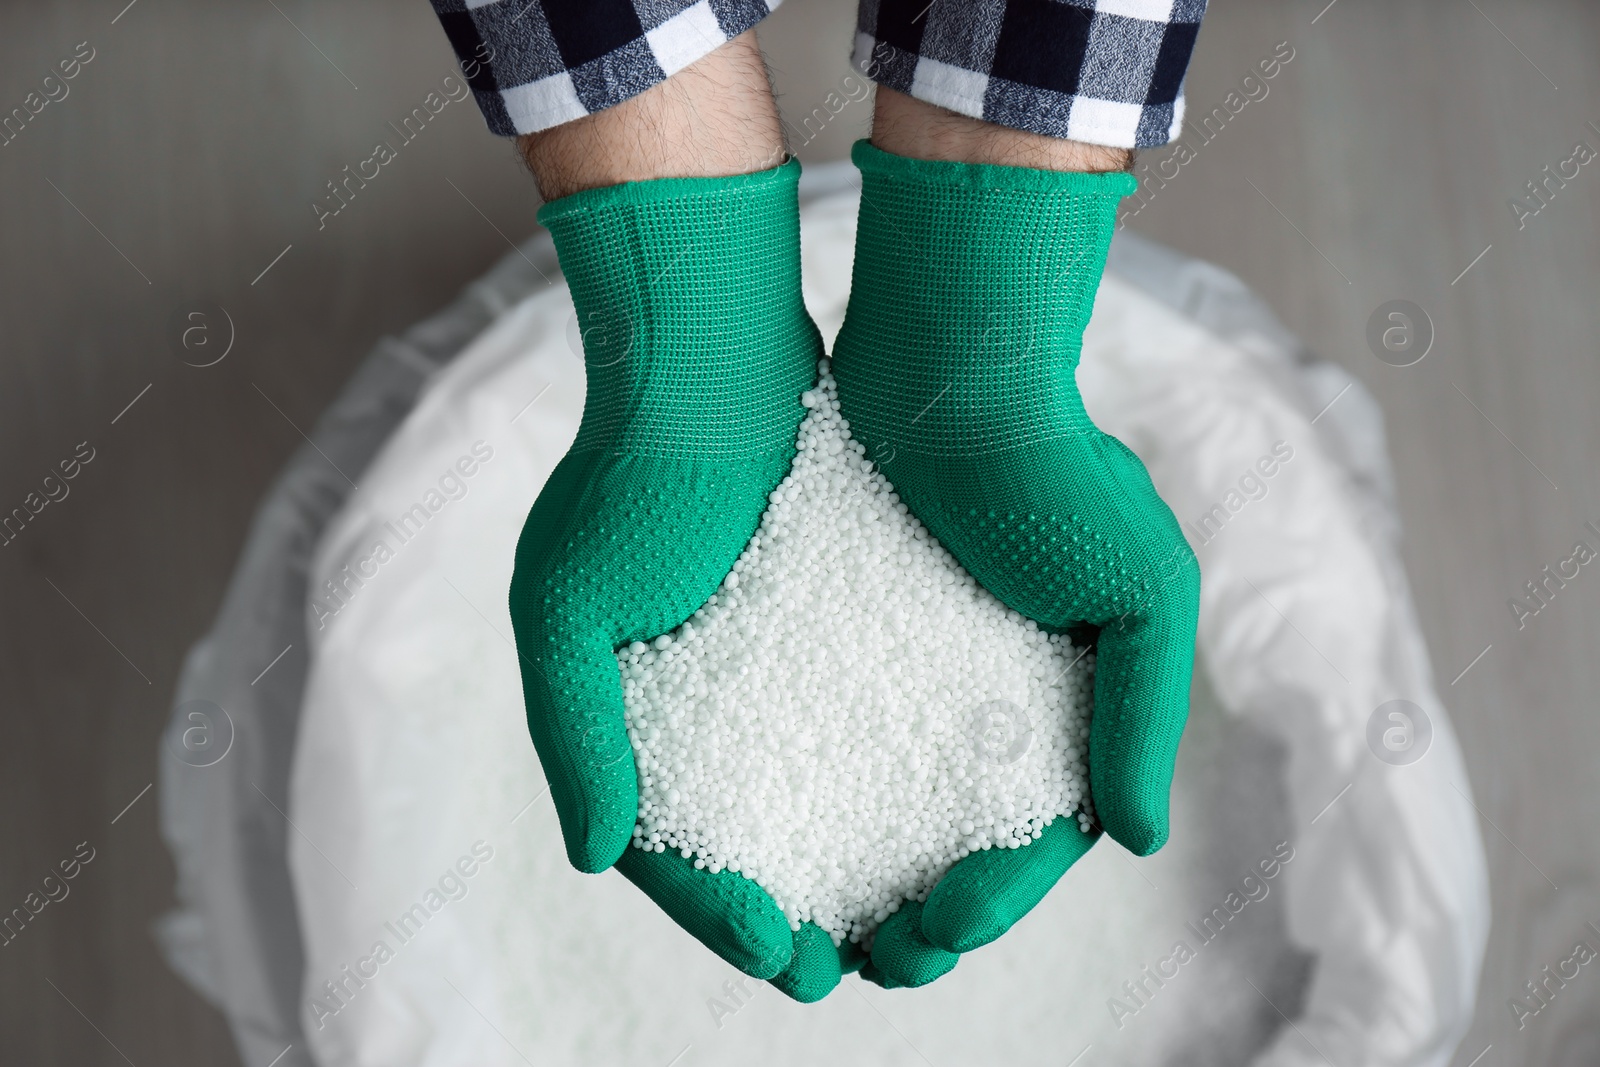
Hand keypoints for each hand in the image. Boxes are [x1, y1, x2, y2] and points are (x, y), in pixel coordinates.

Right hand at [508, 159, 847, 999]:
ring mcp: (761, 678)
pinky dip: (888, 792)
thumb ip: (574, 731)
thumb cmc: (627, 477)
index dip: (721, 917)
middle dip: (801, 921)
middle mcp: (697, 713)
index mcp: (628, 723)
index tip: (789, 957)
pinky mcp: (824, 638)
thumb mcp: (564, 604)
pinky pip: (859, 737)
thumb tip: (597, 857)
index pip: (671, 853)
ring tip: (911, 928)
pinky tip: (935, 827)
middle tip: (862, 968)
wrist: (709, 365)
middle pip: (748, 848)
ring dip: (854, 873)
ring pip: (810, 807)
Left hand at [833, 134, 1199, 985]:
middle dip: (919, 916)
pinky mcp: (854, 636)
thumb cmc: (1055, 469)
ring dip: (860, 878)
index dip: (992, 901)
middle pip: (958, 843)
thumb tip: (1135, 839)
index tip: (933, 935)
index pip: (1035, 840)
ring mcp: (922, 672)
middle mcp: (996, 702)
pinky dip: (814, 801)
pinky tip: (777, 841)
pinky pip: (833, 742)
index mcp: (1071, 706)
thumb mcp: (1142, 586)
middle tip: (862, 962)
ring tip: (814, 934)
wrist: (948, 366)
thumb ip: (1145, 713)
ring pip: (891, 809)